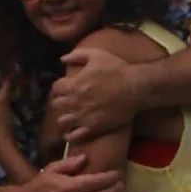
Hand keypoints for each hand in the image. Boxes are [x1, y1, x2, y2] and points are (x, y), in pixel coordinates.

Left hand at [48, 35, 148, 149]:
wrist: (135, 88)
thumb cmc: (117, 69)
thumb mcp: (97, 55)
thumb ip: (77, 55)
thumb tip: (62, 59)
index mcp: (74, 84)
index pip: (55, 87)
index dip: (60, 86)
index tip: (66, 86)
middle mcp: (74, 102)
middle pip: (56, 104)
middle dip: (60, 101)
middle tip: (67, 101)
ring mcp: (82, 116)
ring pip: (62, 121)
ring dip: (64, 117)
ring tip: (69, 116)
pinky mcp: (92, 128)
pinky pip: (74, 136)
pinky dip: (69, 135)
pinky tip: (70, 132)